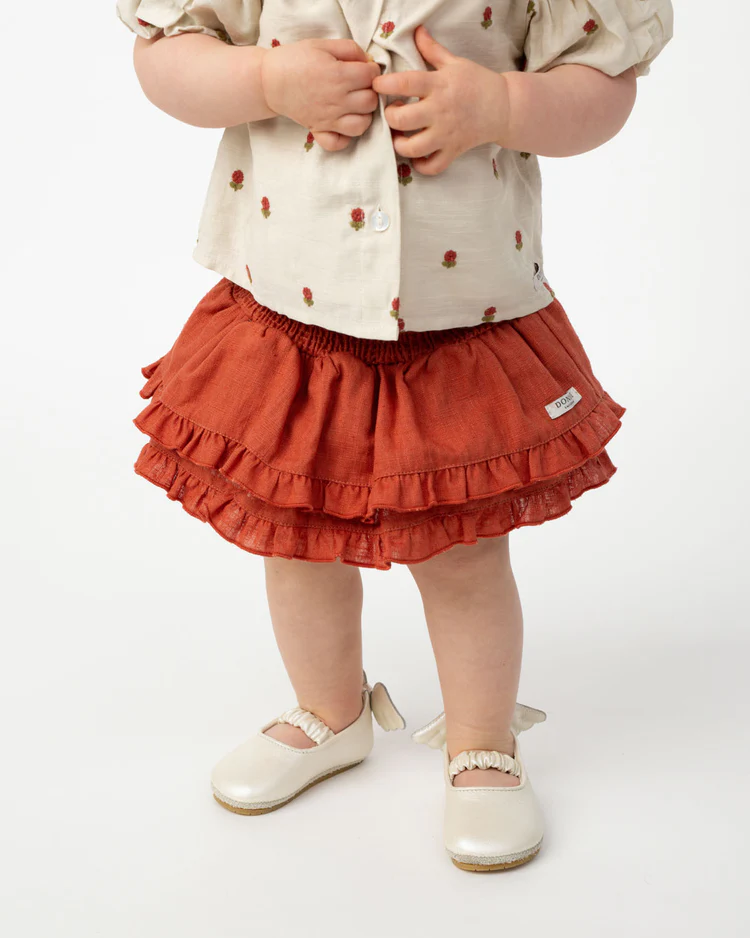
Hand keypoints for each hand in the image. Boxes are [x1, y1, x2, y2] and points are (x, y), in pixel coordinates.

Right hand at [260, 38, 380, 150]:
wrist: (269, 80)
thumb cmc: (296, 59)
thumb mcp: (323, 44)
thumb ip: (349, 49)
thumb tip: (368, 61)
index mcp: (339, 75)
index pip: (372, 76)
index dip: (372, 70)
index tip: (364, 69)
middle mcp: (337, 100)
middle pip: (370, 102)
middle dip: (370, 92)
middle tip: (360, 86)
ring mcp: (329, 118)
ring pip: (361, 125)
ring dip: (363, 115)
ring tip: (355, 105)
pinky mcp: (320, 130)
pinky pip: (338, 143)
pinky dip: (345, 138)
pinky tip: (344, 124)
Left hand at [371, 24, 509, 174]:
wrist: (504, 106)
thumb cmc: (477, 82)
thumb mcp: (454, 62)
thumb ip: (432, 50)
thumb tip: (417, 31)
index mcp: (438, 85)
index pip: (404, 83)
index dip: (385, 85)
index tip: (377, 86)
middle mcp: (440, 111)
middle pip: (401, 120)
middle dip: (390, 117)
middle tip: (393, 112)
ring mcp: (446, 134)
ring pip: (413, 148)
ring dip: (400, 144)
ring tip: (400, 136)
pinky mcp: (453, 151)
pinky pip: (432, 167)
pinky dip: (420, 166)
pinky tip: (417, 156)